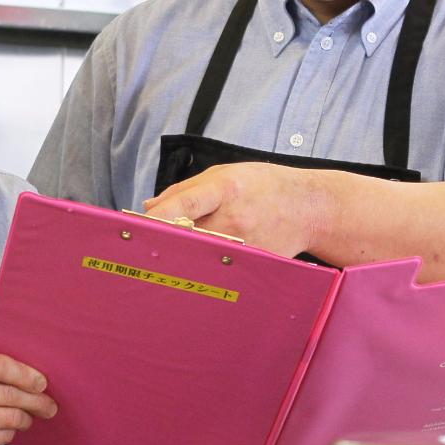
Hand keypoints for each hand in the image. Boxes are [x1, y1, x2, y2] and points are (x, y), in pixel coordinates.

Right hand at [0, 352, 56, 444]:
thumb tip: (25, 375)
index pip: (1, 366)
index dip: (27, 374)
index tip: (41, 382)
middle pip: (11, 394)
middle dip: (36, 400)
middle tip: (48, 404)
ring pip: (11, 417)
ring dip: (25, 417)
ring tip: (29, 416)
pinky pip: (3, 436)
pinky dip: (10, 432)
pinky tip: (8, 428)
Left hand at [145, 163, 337, 258]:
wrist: (308, 207)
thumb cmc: (264, 186)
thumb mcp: (226, 173)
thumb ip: (185, 189)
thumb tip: (149, 206)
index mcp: (226, 188)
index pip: (187, 203)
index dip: (160, 216)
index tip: (136, 226)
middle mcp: (235, 218)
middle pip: (189, 236)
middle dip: (163, 242)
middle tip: (138, 249)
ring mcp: (245, 245)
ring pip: (201, 257)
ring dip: (180, 259)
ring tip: (161, 262)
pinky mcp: (253, 263)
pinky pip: (220, 270)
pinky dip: (203, 270)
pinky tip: (193, 271)